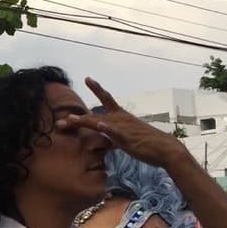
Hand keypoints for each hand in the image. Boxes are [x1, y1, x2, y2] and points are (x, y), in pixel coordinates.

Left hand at [61, 77, 189, 168]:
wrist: (166, 149)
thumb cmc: (147, 144)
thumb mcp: (127, 138)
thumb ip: (116, 137)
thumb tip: (108, 140)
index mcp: (121, 117)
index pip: (107, 99)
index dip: (97, 88)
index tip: (87, 78)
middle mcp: (120, 119)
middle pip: (94, 116)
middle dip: (76, 119)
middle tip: (59, 122)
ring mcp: (123, 128)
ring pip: (99, 123)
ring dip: (83, 121)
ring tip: (68, 120)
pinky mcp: (128, 138)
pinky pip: (115, 132)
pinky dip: (107, 128)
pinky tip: (99, 124)